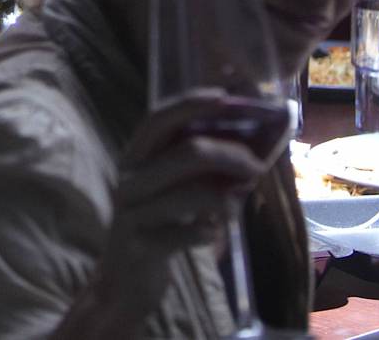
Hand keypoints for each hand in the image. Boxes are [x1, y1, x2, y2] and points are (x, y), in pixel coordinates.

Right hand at [94, 92, 271, 311]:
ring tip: (238, 204)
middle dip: (231, 155)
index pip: (158, 118)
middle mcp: (129, 179)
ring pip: (192, 194)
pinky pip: (187, 233)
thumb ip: (195, 170)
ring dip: (227, 197)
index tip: (225, 98)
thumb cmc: (155, 227)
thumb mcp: (168, 191)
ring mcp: (132, 212)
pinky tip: (212, 234)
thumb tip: (249, 153)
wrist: (121, 281)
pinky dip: (208, 232)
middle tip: (257, 166)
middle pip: (187, 153)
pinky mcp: (140, 245)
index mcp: (134, 158)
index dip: (190, 104)